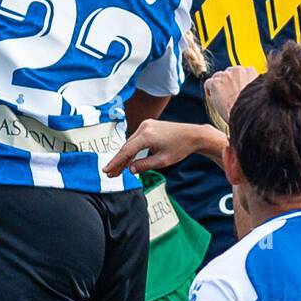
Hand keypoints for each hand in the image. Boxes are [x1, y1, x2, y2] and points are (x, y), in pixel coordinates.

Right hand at [102, 119, 222, 176]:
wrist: (193, 135)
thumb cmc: (180, 147)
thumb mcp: (163, 161)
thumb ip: (144, 165)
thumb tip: (129, 169)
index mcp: (146, 135)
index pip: (126, 150)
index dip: (115, 162)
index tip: (107, 170)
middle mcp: (144, 127)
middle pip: (127, 147)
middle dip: (118, 161)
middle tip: (110, 174)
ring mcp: (146, 125)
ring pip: (131, 143)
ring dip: (125, 157)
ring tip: (117, 171)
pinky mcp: (149, 126)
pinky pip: (136, 140)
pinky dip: (132, 150)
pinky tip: (127, 161)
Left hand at [204, 66, 258, 130]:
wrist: (246, 115)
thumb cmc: (252, 108)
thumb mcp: (257, 92)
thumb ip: (251, 85)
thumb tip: (246, 87)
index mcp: (250, 71)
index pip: (240, 71)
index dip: (238, 80)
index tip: (237, 88)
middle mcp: (238, 71)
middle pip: (228, 72)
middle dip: (228, 81)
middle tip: (229, 93)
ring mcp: (226, 76)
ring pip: (218, 76)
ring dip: (219, 84)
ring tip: (222, 97)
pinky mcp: (216, 83)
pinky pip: (208, 83)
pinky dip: (209, 90)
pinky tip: (214, 97)